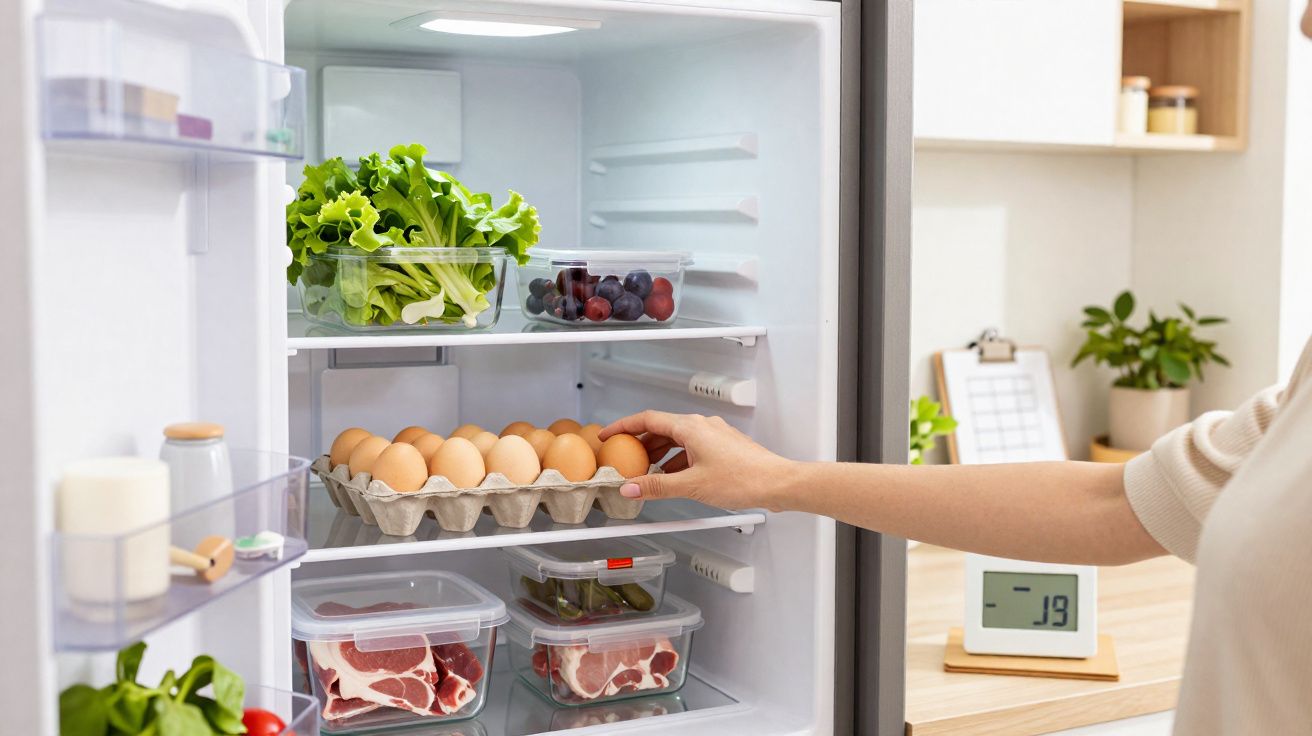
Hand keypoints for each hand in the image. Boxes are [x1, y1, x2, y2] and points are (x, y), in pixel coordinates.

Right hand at [599, 411, 796, 510]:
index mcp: (691, 427)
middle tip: (624, 458)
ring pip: (677, 439)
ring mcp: (713, 435)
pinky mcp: (722, 447)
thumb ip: (657, 487)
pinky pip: (691, 448)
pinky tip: (672, 478)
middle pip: (661, 428)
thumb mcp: (692, 485)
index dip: (623, 427)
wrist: (777, 482)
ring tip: (645, 472)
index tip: (608, 435)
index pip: (647, 419)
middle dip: (640, 443)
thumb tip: (631, 488)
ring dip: (658, 454)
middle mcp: (701, 426)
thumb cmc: (743, 478)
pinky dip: (676, 460)